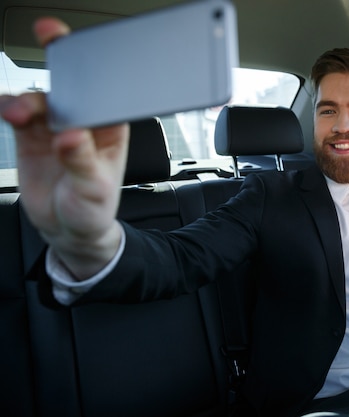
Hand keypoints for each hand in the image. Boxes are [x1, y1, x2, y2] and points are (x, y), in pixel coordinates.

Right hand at [0, 18, 127, 278]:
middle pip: (71, 86)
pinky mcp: (32, 135)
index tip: (83, 50)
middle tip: (48, 37)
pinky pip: (18, 113)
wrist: (67, 229)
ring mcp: (56, 126)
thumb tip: (70, 136)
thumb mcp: (93, 189)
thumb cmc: (93, 209)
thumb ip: (81, 161)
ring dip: (27, 100)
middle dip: (60, 61)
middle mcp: (84, 122)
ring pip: (41, 98)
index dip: (95, 68)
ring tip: (18, 115)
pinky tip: (5, 111)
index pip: (105, 93)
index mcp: (110, 129)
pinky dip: (8, 107)